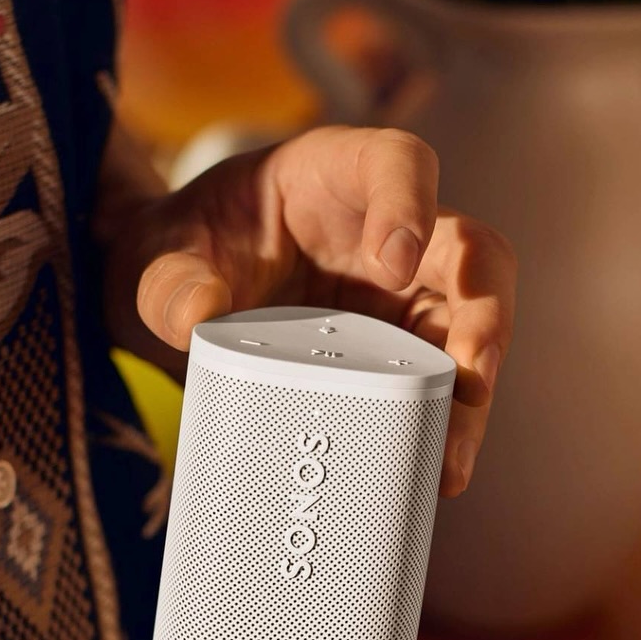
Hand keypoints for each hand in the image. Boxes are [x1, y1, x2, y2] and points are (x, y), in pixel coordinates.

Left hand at [100, 127, 516, 496]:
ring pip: (470, 333)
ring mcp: (401, 300)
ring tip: (450, 462)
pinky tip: (430, 475)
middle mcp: (387, 233)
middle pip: (471, 255)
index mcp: (333, 178)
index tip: (393, 265)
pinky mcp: (398, 357)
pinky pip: (437, 389)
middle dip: (483, 315)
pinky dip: (440, 432)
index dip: (410, 206)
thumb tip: (199, 314)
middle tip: (470, 378)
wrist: (175, 304)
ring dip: (470, 397)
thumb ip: (170, 282)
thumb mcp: (157, 259)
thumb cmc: (182, 255)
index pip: (399, 163)